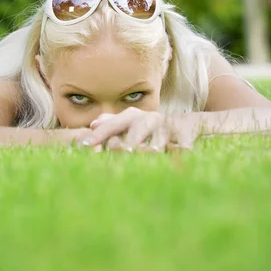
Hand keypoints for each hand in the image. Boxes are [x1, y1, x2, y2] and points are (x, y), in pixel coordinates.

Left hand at [77, 108, 199, 151]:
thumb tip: (92, 125)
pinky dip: (183, 149)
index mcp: (132, 117)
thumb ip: (111, 124)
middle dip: (129, 139)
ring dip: (154, 147)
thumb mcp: (130, 123)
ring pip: (159, 138)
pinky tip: (183, 154)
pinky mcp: (185, 135)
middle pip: (136, 128)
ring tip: (151, 153)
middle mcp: (148, 119)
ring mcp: (166, 127)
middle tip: (121, 151)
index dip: (99, 135)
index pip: (113, 125)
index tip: (85, 145)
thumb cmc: (149, 127)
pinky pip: (184, 143)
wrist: (184, 124)